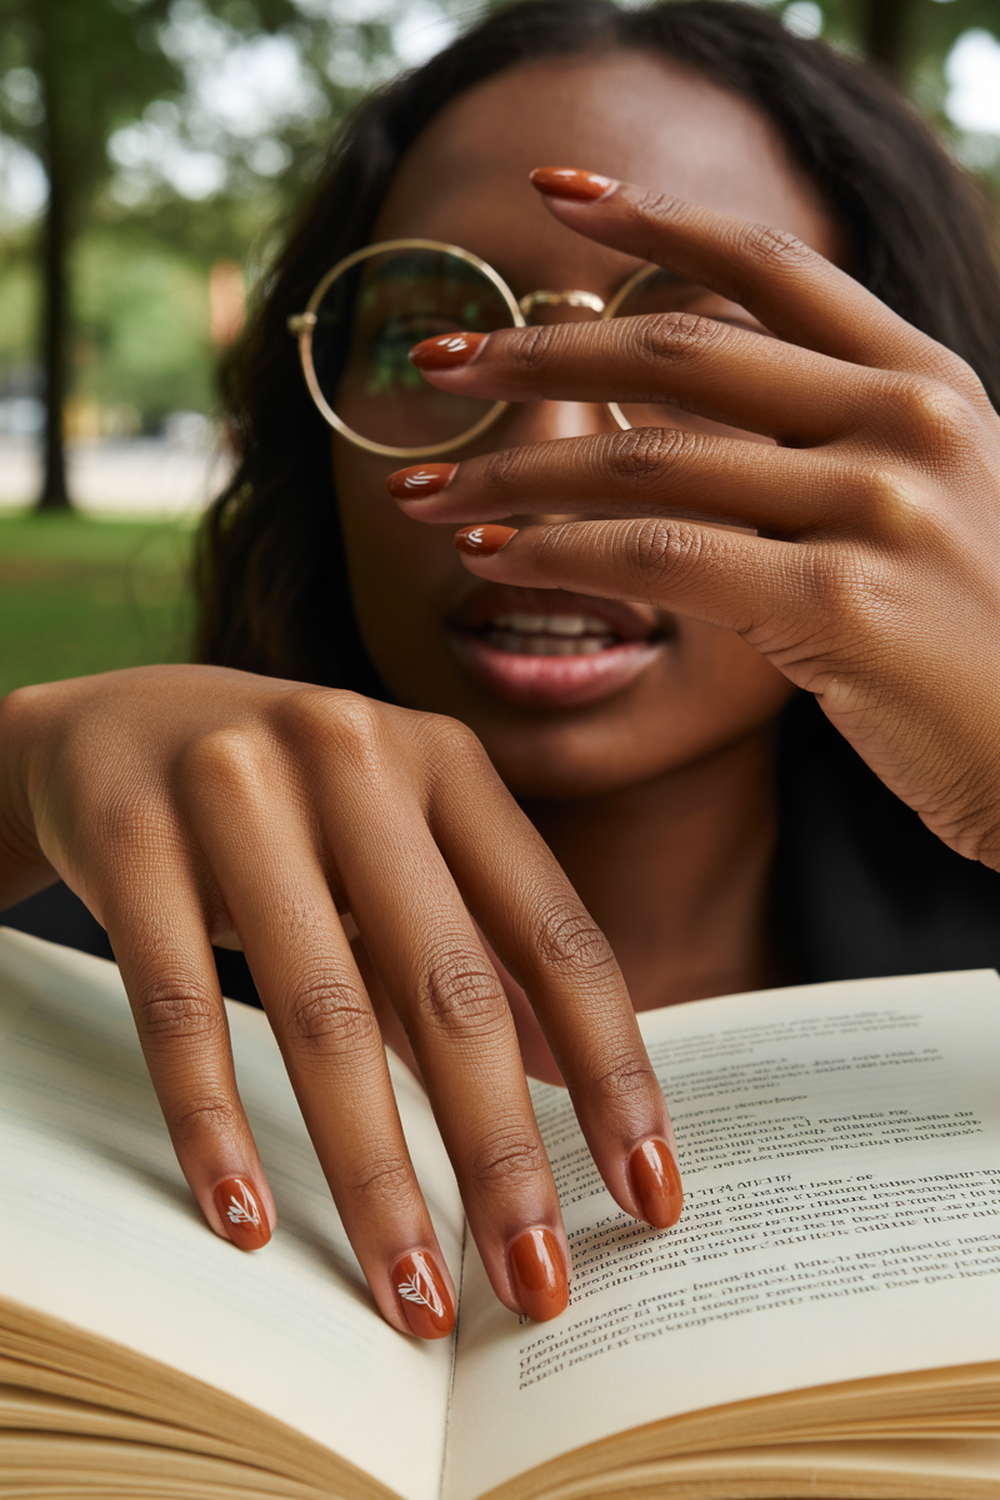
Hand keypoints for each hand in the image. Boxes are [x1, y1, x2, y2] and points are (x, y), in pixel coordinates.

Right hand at [0, 664, 680, 1333]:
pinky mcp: (133, 839)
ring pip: (321, 1014)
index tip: (648, 1194)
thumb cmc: (291, 804)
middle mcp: (354, 759)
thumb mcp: (398, 849)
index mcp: (447, 763)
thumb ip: (478, 952)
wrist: (117, 723)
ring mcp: (236, 792)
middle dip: (502, 1155)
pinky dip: (214, 1124)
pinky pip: (179, 1008)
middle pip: (451, 988)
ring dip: (373, 1174)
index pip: (559, 933)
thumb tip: (575, 1083)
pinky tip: (247, 1222)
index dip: (615, 1071)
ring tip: (409, 1295)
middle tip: (536, 1284)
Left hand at [389, 168, 999, 870]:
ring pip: (649, 459)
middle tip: (439, 359)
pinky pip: (660, 558)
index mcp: (924, 382)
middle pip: (682, 351)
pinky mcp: (840, 598)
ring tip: (420, 491)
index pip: (771, 269)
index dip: (654, 219)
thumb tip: (656, 378)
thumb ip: (814, 435)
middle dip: (542, 353)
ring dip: (515, 474)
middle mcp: (906, 420)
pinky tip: (487, 558)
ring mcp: (878, 503)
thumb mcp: (915, 505)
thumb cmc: (970, 644)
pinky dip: (558, 553)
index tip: (555, 195)